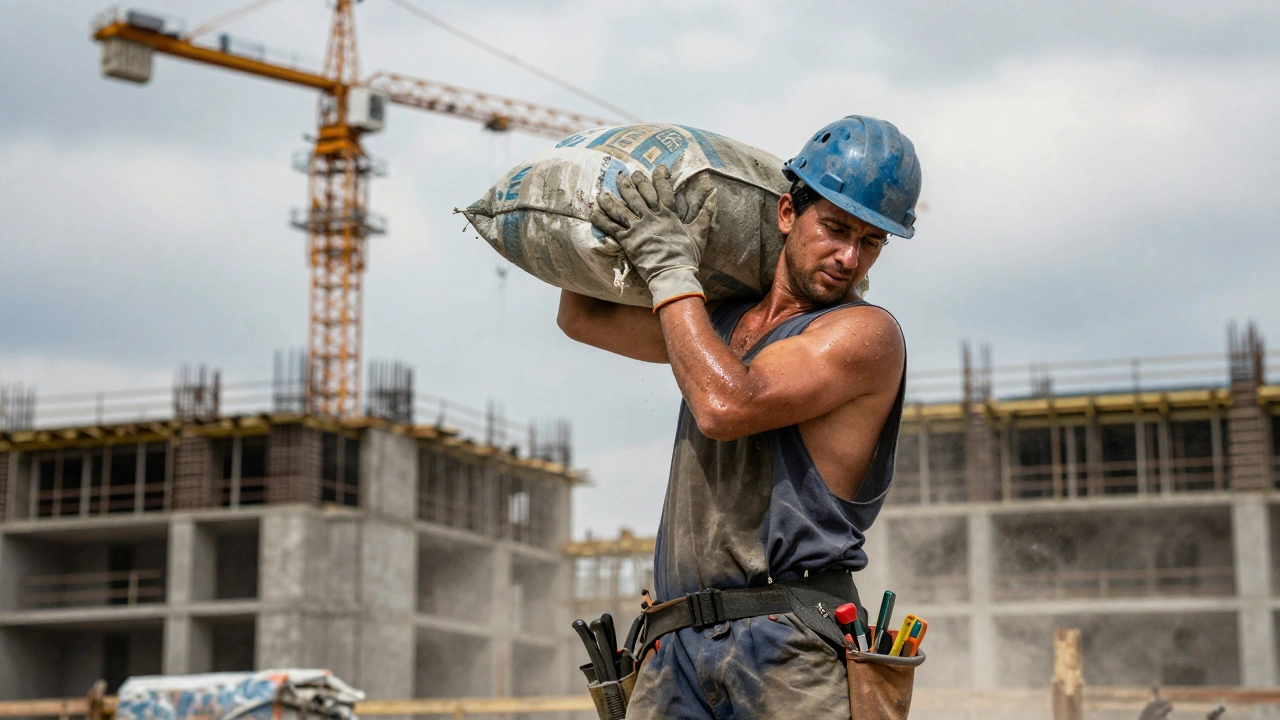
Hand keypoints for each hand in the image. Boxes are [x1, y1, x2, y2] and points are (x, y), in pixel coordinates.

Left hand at [590, 165, 716, 309]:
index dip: (660, 176)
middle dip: (632, 181)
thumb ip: (706, 212)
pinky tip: (593, 211)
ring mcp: (638, 227)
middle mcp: (651, 216)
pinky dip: (601, 218)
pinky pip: (611, 227)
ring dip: (612, 196)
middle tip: (627, 174)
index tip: (658, 167)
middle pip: (639, 193)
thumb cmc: (687, 255)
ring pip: (622, 207)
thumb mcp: (700, 232)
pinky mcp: (627, 240)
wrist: (673, 274)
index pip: (663, 188)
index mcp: (668, 214)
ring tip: (605, 188)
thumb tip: (715, 194)